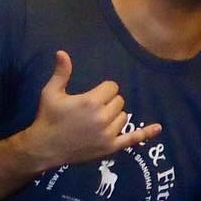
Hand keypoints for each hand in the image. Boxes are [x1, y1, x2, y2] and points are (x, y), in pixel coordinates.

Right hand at [22, 51, 161, 169]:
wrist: (43, 148)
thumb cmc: (47, 118)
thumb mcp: (51, 93)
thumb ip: (61, 72)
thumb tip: (62, 52)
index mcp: (91, 102)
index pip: (112, 87)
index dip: (102, 90)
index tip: (91, 96)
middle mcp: (102, 117)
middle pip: (119, 101)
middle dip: (108, 102)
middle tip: (91, 110)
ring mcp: (107, 134)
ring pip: (123, 117)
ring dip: (114, 116)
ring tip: (95, 121)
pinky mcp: (110, 148)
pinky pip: (132, 139)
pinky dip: (145, 134)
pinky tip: (157, 128)